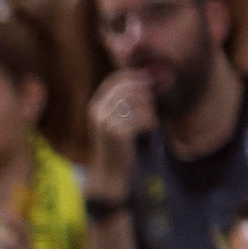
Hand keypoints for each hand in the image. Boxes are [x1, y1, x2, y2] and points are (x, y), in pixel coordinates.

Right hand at [87, 71, 155, 194]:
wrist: (107, 173)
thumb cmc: (114, 145)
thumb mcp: (113, 120)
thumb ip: (123, 101)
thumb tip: (145, 79)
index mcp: (95, 106)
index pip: (114, 79)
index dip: (132, 75)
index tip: (148, 79)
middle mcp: (98, 111)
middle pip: (129, 88)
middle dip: (145, 93)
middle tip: (152, 104)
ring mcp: (107, 121)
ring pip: (138, 101)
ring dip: (149, 109)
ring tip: (149, 121)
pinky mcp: (119, 132)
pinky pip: (143, 117)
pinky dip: (150, 122)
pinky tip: (149, 129)